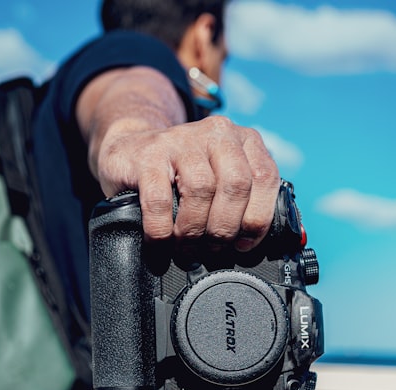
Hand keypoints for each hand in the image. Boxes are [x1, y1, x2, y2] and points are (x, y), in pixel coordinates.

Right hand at [96, 115, 279, 251]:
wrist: (130, 150)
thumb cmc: (180, 175)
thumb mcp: (218, 177)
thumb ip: (243, 199)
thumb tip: (264, 242)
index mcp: (243, 140)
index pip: (266, 178)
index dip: (257, 219)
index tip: (243, 244)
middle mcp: (216, 133)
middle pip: (236, 185)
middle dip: (225, 228)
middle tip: (212, 248)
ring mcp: (180, 140)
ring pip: (201, 190)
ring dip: (195, 230)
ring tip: (186, 247)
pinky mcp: (148, 154)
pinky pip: (161, 200)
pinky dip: (163, 230)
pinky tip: (161, 242)